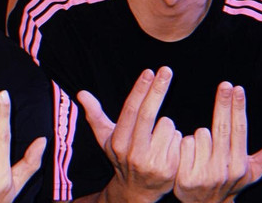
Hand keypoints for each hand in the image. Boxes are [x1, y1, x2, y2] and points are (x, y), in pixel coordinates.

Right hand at [77, 67, 180, 202]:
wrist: (136, 192)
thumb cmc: (122, 157)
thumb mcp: (106, 139)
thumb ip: (95, 115)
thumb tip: (81, 93)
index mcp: (118, 143)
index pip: (130, 111)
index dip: (140, 89)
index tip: (149, 71)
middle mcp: (134, 154)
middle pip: (148, 115)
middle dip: (158, 89)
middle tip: (167, 70)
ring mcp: (152, 163)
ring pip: (168, 125)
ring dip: (168, 125)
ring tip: (159, 136)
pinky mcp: (170, 169)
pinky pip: (180, 139)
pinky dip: (177, 138)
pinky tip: (169, 147)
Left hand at [174, 83, 261, 202]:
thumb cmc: (229, 183)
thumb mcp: (250, 173)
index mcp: (239, 165)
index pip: (239, 130)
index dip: (238, 108)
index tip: (238, 88)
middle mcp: (223, 170)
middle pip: (221, 129)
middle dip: (223, 104)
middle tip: (225, 84)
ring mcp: (204, 175)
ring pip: (200, 134)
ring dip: (199, 134)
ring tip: (202, 146)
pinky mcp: (185, 178)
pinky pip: (184, 144)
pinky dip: (183, 142)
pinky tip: (187, 151)